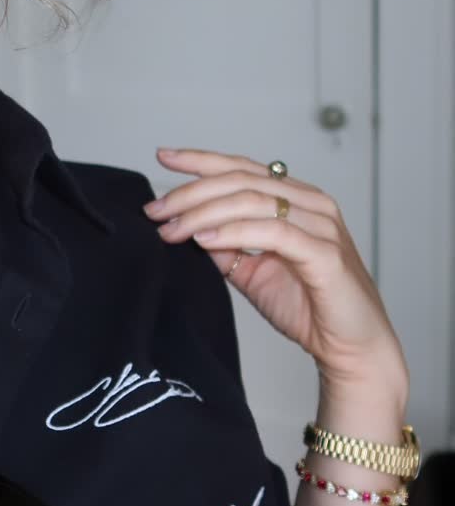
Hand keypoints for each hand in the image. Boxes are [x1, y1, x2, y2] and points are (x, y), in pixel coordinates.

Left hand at [143, 147, 409, 396]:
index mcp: (296, 200)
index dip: (201, 160)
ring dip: (203, 213)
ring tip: (171, 229)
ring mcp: (322, 225)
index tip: (163, 157)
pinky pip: (272, 232)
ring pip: (252, 201)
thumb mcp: (253, 272)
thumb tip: (187, 227)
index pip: (242, 168)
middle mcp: (311, 203)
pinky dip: (233, 233)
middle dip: (190, 193)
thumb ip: (226, 247)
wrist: (350, 347)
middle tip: (155, 210)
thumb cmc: (309, 307)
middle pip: (241, 181)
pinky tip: (204, 240)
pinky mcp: (325, 253)